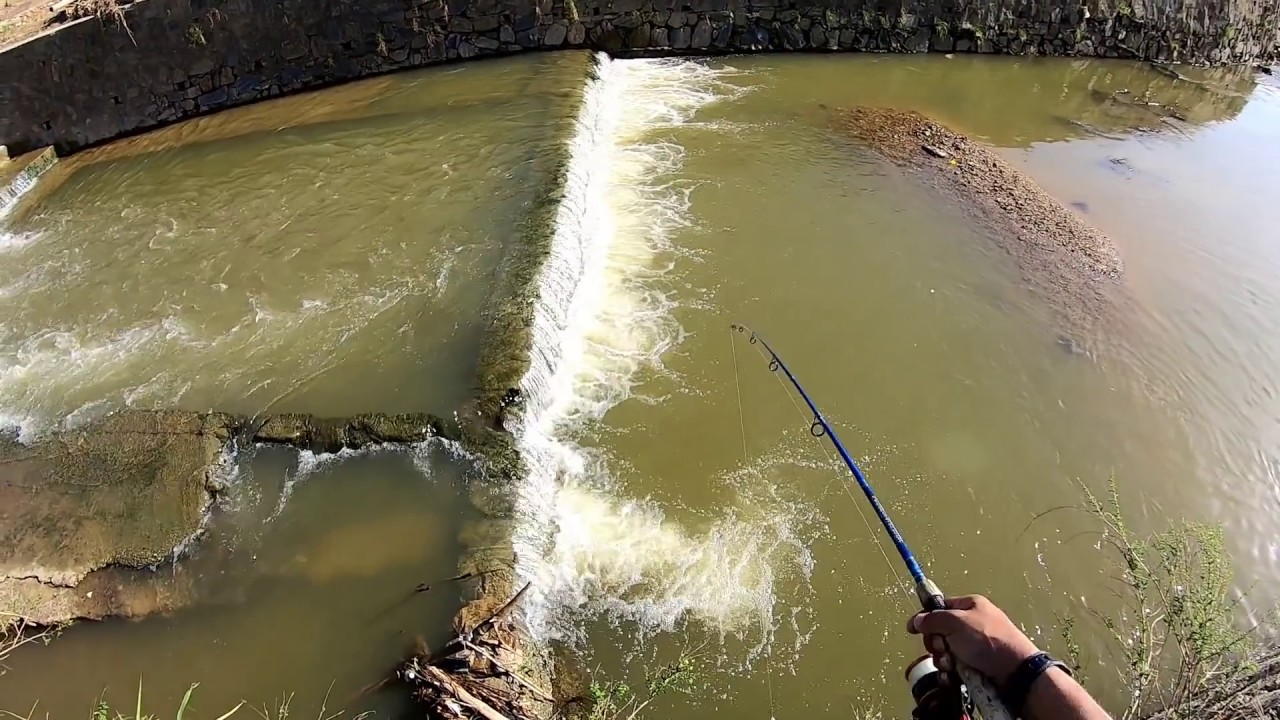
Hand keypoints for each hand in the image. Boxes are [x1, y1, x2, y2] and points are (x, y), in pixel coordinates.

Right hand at [908, 594, 1039, 685]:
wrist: (1015, 670)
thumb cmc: (987, 640)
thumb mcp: (956, 623)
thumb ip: (933, 619)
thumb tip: (916, 620)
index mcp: (970, 606)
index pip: (940, 607)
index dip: (926, 618)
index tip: (914, 629)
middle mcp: (971, 624)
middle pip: (939, 631)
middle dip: (935, 643)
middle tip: (942, 649)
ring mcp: (974, 645)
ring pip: (945, 651)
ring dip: (942, 659)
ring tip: (951, 664)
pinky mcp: (976, 664)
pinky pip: (954, 666)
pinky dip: (950, 672)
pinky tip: (953, 675)